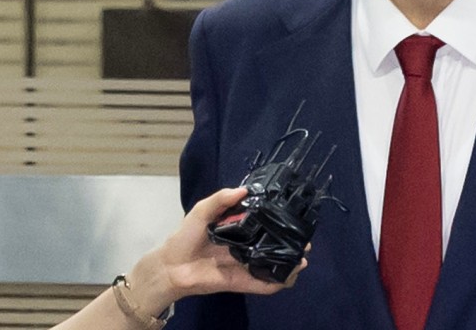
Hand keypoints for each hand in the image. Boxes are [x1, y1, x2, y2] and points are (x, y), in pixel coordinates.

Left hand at [127, 188, 306, 314]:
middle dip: (290, 243)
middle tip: (305, 241)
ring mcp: (244, 265)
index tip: (295, 216)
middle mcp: (245, 247)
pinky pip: (260, 285)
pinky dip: (274, 284)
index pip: (263, 223)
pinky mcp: (240, 282)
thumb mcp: (202, 210)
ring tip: (302, 259)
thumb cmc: (185, 236)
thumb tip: (245, 190)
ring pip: (271, 265)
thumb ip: (221, 198)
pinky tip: (288, 278)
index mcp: (238, 229)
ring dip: (288, 264)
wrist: (170, 266)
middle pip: (272, 245)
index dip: (279, 220)